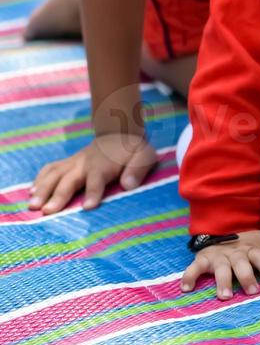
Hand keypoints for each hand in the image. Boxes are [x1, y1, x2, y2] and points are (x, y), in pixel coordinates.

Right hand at [29, 134, 157, 213]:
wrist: (119, 133)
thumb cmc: (133, 151)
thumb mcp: (144, 156)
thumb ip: (138, 169)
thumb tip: (129, 185)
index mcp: (103, 165)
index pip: (97, 179)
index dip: (94, 192)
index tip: (88, 206)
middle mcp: (84, 164)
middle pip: (69, 180)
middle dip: (59, 195)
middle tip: (47, 211)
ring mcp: (73, 163)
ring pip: (54, 175)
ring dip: (42, 189)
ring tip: (33, 205)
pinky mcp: (66, 163)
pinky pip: (49, 169)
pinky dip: (39, 180)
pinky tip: (30, 193)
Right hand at [181, 231, 259, 299]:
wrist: (223, 227)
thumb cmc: (248, 243)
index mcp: (252, 249)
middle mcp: (236, 253)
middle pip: (241, 264)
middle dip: (247, 276)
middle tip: (253, 291)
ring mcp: (219, 256)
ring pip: (221, 269)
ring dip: (223, 281)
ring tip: (225, 296)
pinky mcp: (203, 259)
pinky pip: (194, 267)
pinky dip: (189, 276)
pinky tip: (187, 288)